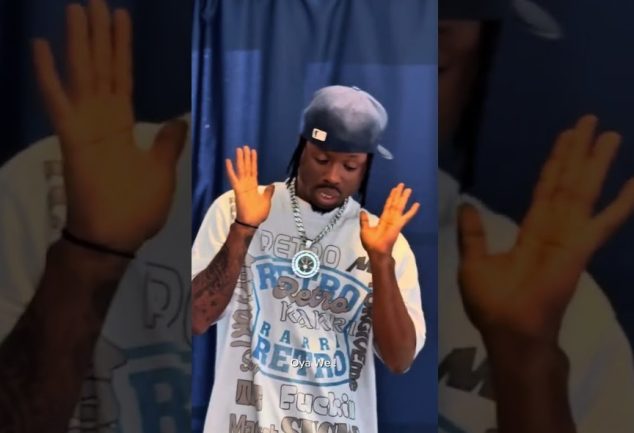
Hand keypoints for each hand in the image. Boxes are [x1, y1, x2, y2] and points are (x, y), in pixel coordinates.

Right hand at [32, 0, 185, 250]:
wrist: (115, 236)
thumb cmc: (139, 207)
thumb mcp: (162, 170)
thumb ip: (167, 143)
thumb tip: (179, 120)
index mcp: (123, 124)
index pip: (122, 76)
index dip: (122, 47)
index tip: (121, 18)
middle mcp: (102, 118)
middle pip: (101, 66)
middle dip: (98, 34)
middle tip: (94, 0)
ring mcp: (84, 125)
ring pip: (81, 73)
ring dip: (78, 41)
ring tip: (76, 8)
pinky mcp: (70, 136)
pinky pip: (56, 100)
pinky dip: (47, 75)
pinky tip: (41, 45)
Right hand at [225, 145, 273, 225]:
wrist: (251, 222)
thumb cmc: (258, 213)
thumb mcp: (267, 201)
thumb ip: (268, 192)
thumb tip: (272, 185)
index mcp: (254, 186)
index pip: (253, 170)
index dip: (253, 161)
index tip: (253, 151)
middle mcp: (247, 184)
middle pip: (246, 167)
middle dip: (246, 157)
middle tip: (245, 146)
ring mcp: (241, 186)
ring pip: (240, 169)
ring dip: (239, 159)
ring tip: (239, 149)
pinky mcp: (237, 189)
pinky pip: (233, 178)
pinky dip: (230, 169)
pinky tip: (228, 161)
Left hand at [360, 183, 419, 255]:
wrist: (376, 252)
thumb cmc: (371, 244)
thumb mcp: (365, 230)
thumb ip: (365, 221)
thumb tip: (362, 211)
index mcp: (383, 220)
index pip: (388, 206)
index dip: (391, 197)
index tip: (394, 189)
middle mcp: (390, 219)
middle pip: (395, 204)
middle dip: (398, 194)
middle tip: (402, 184)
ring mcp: (395, 222)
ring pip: (400, 207)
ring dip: (404, 198)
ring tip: (409, 189)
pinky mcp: (398, 225)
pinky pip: (406, 217)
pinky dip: (412, 211)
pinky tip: (417, 204)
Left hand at [458, 115, 633, 341]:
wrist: (508, 331)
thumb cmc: (493, 304)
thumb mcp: (474, 262)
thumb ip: (474, 234)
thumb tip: (466, 206)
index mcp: (532, 233)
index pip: (546, 189)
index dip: (555, 163)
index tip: (565, 137)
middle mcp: (554, 230)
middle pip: (568, 182)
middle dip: (578, 152)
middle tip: (589, 120)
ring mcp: (569, 238)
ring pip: (583, 192)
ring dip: (596, 164)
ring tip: (611, 135)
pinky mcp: (578, 249)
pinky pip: (603, 222)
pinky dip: (622, 203)